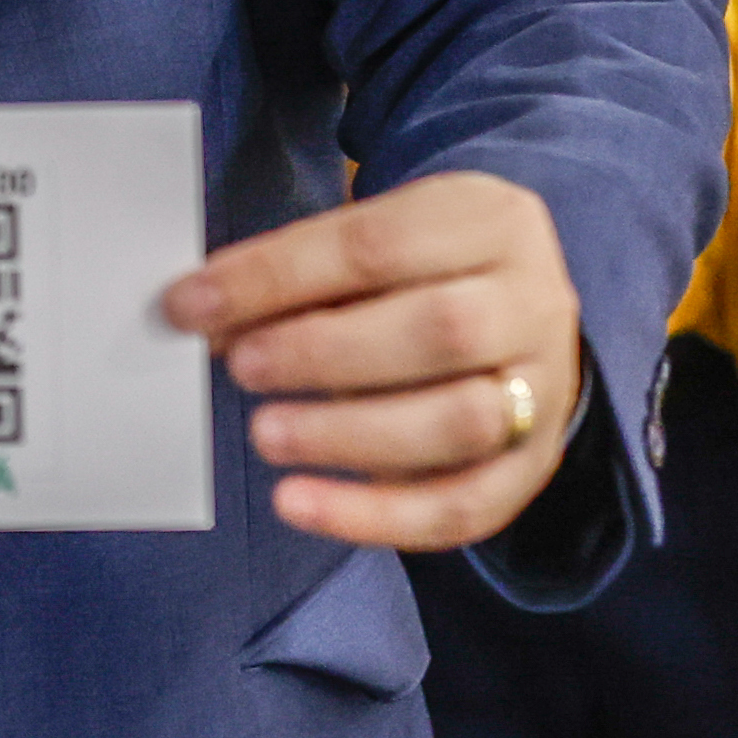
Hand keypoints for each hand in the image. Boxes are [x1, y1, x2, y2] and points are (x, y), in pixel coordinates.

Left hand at [160, 171, 585, 552]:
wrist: (517, 314)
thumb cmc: (421, 273)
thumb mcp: (376, 242)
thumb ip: (301, 275)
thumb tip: (203, 315)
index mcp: (490, 222)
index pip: (379, 243)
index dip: (277, 275)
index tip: (192, 304)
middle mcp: (533, 302)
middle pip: (443, 330)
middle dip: (325, 353)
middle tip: (241, 366)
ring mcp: (546, 388)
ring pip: (462, 421)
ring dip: (349, 434)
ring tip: (265, 433)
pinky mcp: (533, 466)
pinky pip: (465, 504)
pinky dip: (375, 515)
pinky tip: (298, 503)